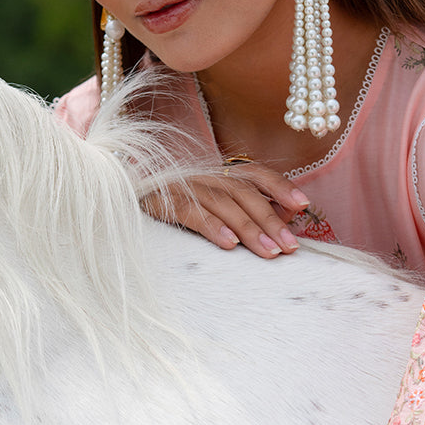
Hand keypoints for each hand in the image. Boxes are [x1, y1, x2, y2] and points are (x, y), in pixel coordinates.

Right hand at [143, 162, 309, 257]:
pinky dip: (212, 227)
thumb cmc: (173, 210)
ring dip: (249, 228)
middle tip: (290, 247)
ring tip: (269, 252)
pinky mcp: (161, 200)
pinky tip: (229, 244)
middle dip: (271, 219)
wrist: (121, 201)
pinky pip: (191, 211)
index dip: (280, 186)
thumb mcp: (213, 211)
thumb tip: (288, 218)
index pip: (255, 173)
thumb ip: (248, 211)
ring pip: (222, 202)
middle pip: (244, 192)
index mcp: (217, 174)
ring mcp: (181, 185)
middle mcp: (203, 174)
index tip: (303, 204)